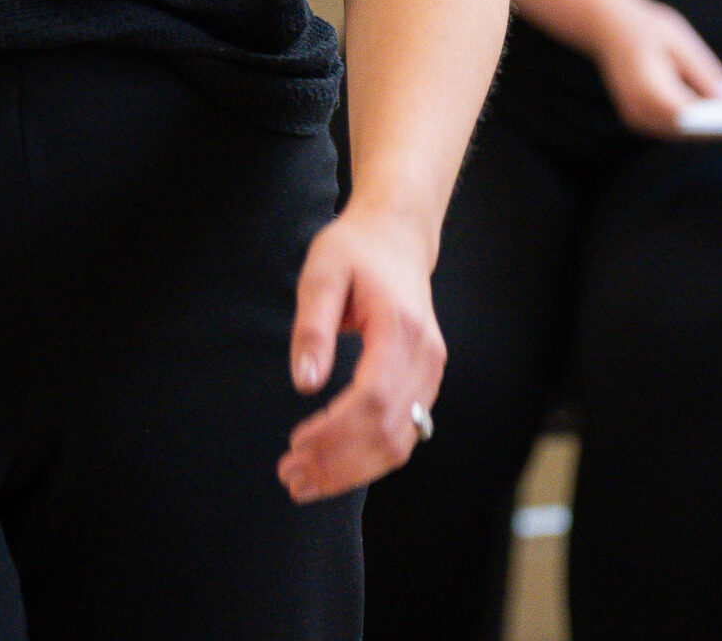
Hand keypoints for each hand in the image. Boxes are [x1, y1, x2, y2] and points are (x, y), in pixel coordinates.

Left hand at [276, 208, 443, 502]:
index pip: (372, 398)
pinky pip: (403, 434)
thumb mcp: (322, 272)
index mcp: (401, 329)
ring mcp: (430, 374)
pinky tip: (334, 466)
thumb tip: (304, 384)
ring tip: (305, 482)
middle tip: (291, 478)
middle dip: (339, 463)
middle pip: (389, 431)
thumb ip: (312, 327)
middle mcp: (425, 358)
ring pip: (401, 443)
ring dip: (353, 471)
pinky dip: (369, 459)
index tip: (296, 446)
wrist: (397, 239)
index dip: (335, 432)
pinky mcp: (424, 384)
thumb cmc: (355, 251)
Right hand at [592, 0, 721, 136]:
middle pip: (686, 128)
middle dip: (717, 127)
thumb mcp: (681, 41)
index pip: (690, 115)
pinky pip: (669, 126)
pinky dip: (690, 123)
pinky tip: (714, 115)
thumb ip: (704, 73)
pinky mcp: (636, 117)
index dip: (718, 121)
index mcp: (648, 89)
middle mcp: (639, 108)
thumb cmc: (646, 27)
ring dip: (705, 128)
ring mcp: (635, 116)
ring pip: (678, 131)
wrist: (605, 25)